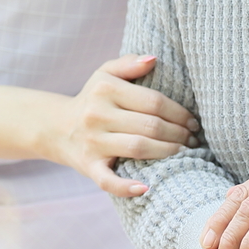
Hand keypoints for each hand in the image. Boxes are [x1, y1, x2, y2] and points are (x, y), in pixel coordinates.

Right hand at [41, 54, 196, 196]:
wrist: (55, 127)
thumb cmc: (91, 100)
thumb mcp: (104, 74)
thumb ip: (128, 64)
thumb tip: (153, 59)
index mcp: (105, 89)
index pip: (154, 101)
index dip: (180, 113)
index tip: (192, 121)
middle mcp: (97, 114)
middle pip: (151, 125)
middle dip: (179, 134)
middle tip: (192, 140)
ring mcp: (92, 142)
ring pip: (139, 148)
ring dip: (168, 152)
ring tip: (183, 153)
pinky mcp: (88, 166)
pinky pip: (108, 180)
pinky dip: (126, 187)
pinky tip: (145, 188)